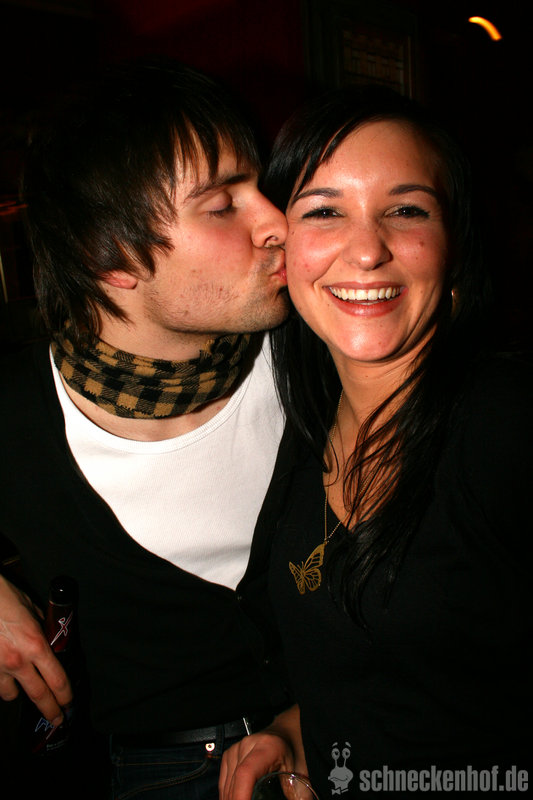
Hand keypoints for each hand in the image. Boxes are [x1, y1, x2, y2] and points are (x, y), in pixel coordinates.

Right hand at [0, 575, 71, 723]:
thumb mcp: (32, 610)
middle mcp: (18, 661)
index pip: (57, 680)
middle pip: (39, 695)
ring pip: (10, 695)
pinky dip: (1, 682)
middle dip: (50, 711)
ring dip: (18, 693)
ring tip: (22, 688)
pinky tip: (4, 676)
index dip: (65, 696)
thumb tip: (48, 636)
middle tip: (57, 719)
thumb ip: (41, 628)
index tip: (69, 704)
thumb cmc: (6, 597)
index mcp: (36, 645)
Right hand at [219, 730, 294, 799]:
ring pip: (225, 786)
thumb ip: (298, 795)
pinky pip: (223, 782)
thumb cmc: (295, 749)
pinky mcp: (229, 756)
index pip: (246, 773)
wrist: (287, 733)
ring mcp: (235, 750)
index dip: (241, 796)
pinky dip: (228, 797)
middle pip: (233, 783)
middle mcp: (247, 746)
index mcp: (266, 747)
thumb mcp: (301, 772)